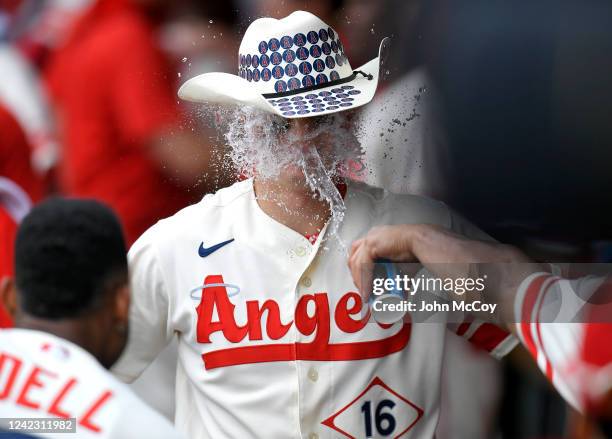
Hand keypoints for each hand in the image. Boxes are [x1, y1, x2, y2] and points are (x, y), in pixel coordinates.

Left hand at [348, 224, 540, 307]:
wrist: (503, 283)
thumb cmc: (484, 292)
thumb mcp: (443, 297)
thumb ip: (423, 297)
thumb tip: (402, 312)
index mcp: (426, 247)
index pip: (383, 249)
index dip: (369, 270)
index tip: (369, 296)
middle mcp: (419, 236)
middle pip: (370, 240)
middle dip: (358, 267)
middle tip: (363, 294)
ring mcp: (417, 234)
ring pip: (369, 243)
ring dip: (360, 270)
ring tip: (365, 295)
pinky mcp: (416, 237)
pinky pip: (375, 250)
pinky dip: (366, 272)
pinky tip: (370, 291)